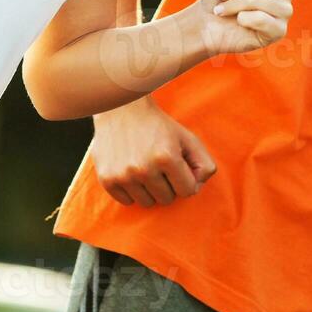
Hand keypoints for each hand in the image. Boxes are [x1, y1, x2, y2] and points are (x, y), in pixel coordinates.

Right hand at [91, 98, 216, 206]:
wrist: (121, 109)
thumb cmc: (158, 126)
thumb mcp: (187, 138)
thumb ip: (204, 164)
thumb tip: (197, 188)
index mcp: (167, 157)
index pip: (188, 191)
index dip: (185, 180)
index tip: (178, 168)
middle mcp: (144, 168)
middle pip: (167, 199)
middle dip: (167, 185)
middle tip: (159, 165)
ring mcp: (124, 175)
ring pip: (147, 203)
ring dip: (149, 189)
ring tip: (145, 168)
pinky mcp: (107, 179)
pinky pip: (127, 202)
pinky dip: (131, 191)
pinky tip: (130, 171)